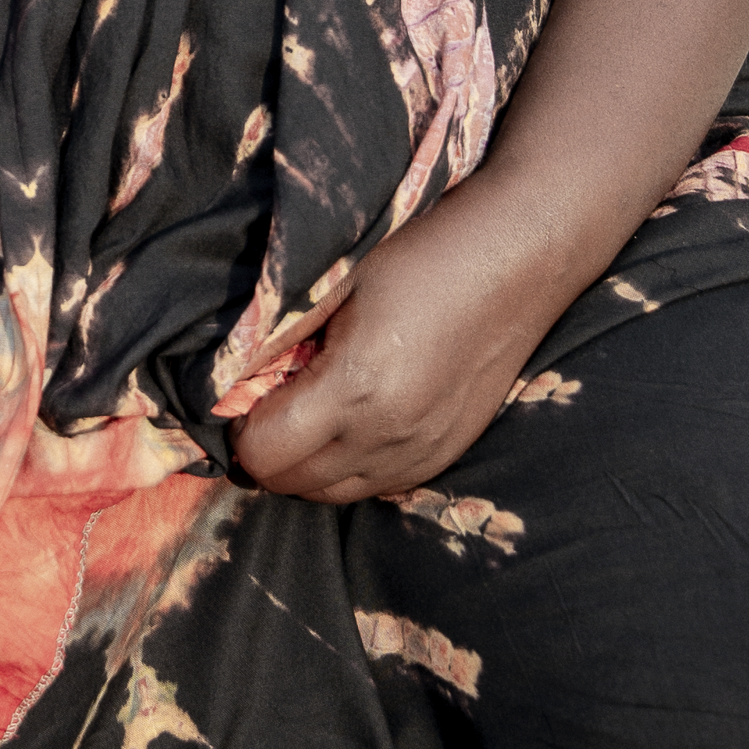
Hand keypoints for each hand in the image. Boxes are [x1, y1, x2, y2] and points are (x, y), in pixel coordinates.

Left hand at [230, 182, 553, 506]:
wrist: (522, 255)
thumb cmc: (425, 253)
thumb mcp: (337, 282)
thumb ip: (278, 336)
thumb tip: (227, 378)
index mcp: (356, 390)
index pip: (264, 455)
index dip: (237, 431)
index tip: (239, 398)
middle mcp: (390, 436)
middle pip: (293, 485)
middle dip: (267, 453)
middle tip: (265, 406)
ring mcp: (425, 452)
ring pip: (335, 494)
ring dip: (306, 465)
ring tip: (306, 413)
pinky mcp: (449, 452)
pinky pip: (378, 485)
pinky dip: (349, 467)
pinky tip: (352, 421)